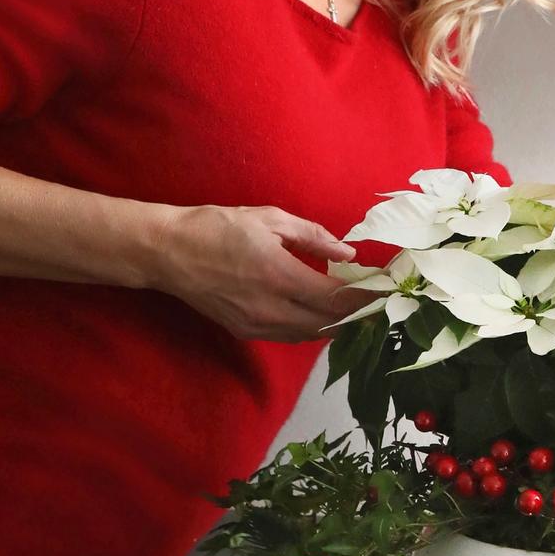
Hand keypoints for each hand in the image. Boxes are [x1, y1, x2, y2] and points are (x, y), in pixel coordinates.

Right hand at [149, 205, 363, 342]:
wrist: (168, 252)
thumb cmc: (217, 227)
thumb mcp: (270, 219)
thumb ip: (313, 237)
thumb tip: (347, 253)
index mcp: (280, 277)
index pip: (337, 299)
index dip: (366, 298)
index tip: (386, 291)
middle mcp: (271, 309)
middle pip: (329, 324)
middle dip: (357, 315)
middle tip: (378, 302)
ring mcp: (257, 325)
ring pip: (310, 335)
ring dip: (335, 325)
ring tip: (354, 309)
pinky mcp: (245, 331)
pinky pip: (289, 336)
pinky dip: (311, 328)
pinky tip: (319, 312)